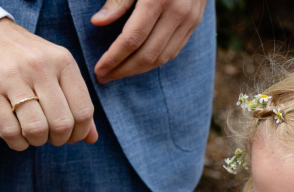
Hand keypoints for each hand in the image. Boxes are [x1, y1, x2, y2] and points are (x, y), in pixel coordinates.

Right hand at [0, 18, 97, 150]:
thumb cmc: (29, 59)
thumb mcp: (58, 70)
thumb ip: (77, 101)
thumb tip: (92, 138)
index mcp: (63, 62)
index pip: (83, 111)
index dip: (80, 132)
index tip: (71, 136)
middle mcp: (40, 67)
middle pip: (61, 124)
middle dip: (58, 139)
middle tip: (50, 136)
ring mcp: (12, 78)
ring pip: (36, 129)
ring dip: (37, 141)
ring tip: (33, 135)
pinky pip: (9, 131)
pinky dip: (17, 143)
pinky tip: (17, 137)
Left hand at [91, 0, 207, 83]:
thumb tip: (98, 23)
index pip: (132, 40)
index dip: (113, 59)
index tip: (98, 70)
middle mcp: (177, 12)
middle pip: (147, 55)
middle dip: (123, 70)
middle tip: (104, 78)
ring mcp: (189, 19)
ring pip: (162, 58)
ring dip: (138, 70)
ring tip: (118, 74)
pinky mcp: (195, 23)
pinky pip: (173, 51)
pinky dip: (154, 62)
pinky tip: (138, 64)